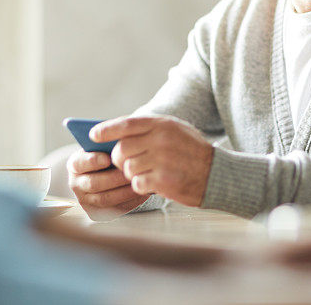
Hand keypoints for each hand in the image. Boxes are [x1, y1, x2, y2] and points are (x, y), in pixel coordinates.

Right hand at [67, 148, 149, 219]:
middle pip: (93, 183)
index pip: (79, 163)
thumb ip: (109, 143)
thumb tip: (120, 139)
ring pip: (104, 199)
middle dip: (113, 178)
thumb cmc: (108, 153)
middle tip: (130, 171)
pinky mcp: (97, 212)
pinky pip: (114, 210)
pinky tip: (142, 193)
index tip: (107, 158)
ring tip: (138, 182)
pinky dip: (130, 202)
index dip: (92, 161)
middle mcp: (76, 183)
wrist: (106, 172)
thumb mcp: (105, 146)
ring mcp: (86, 200)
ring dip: (124, 191)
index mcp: (75, 164)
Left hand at [91, 115, 213, 206]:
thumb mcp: (175, 130)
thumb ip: (149, 129)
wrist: (218, 173)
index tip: (93, 135)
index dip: (106, 130)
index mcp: (163, 124)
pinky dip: (140, 186)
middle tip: (124, 163)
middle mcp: (161, 140)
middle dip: (118, 159)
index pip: (126, 124)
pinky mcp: (163, 180)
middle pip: (121, 149)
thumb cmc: (191, 151)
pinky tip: (151, 183)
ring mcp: (162, 160)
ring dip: (131, 174)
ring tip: (145, 173)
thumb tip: (116, 135)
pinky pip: (136, 184)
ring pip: (127, 168)